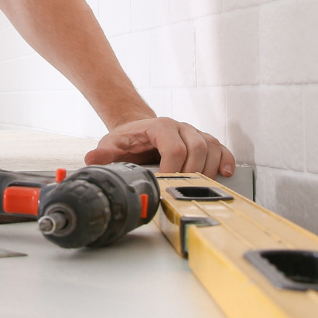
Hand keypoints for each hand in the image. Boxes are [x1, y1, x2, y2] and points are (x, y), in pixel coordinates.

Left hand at [86, 117, 234, 177]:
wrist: (138, 129)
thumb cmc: (128, 140)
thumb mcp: (112, 145)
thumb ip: (104, 154)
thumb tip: (93, 159)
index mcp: (160, 127)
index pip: (175, 148)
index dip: (174, 170)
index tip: (166, 185)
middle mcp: (181, 127)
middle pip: (198, 149)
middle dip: (191, 174)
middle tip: (181, 191)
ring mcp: (194, 133)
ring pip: (212, 148)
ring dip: (209, 170)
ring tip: (199, 186)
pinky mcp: (204, 141)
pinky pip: (221, 148)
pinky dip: (225, 161)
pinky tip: (225, 173)